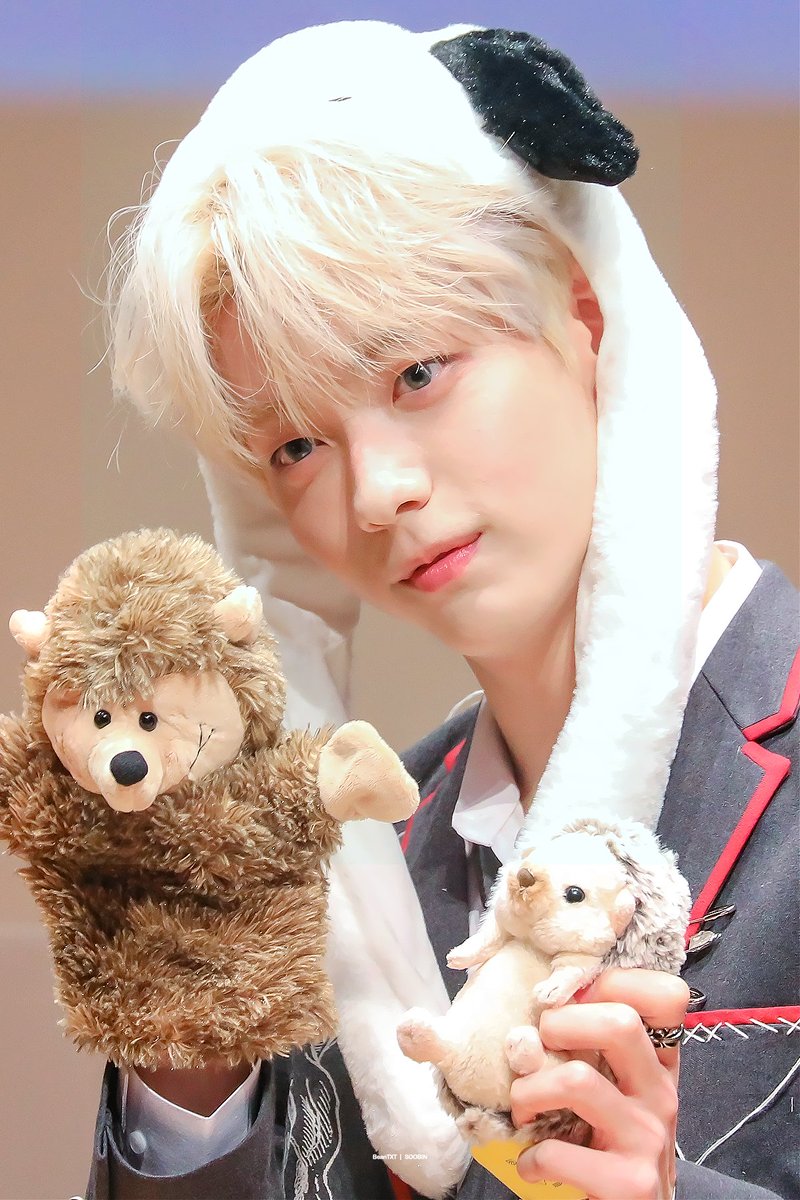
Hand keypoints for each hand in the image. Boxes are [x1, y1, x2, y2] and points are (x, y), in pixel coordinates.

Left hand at [511, 967, 688, 1199]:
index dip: (613, 982)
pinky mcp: (631, 1183)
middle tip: (538, 1044)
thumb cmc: (615, 1144)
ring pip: (578, 1080)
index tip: (570, 999)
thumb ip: (596, 1049)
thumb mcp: (619, 1090)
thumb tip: (540, 1004)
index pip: (667, 995)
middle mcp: (662, 1093)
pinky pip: (560, 1152)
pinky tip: (533, 1164)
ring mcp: (649, 1137)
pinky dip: (532, 1157)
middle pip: (621, 1023)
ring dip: (529, 1091)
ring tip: (522, 1109)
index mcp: (660, 1063)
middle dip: (562, 1023)